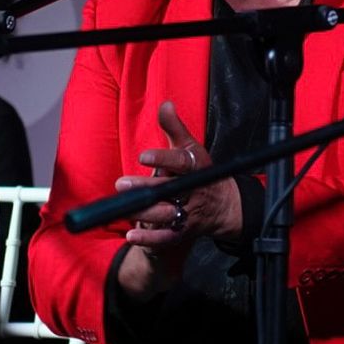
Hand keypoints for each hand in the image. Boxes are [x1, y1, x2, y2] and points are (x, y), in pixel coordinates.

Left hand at [112, 101, 241, 301]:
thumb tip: (165, 104)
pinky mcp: (182, 232)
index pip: (181, 162)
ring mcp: (188, 213)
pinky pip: (166, 238)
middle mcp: (193, 191)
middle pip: (169, 190)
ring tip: (123, 207)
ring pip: (166, 214)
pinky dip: (149, 238)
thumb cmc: (198, 172)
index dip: (163, 159)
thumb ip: (175, 128)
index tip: (143, 156)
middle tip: (121, 183)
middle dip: (145, 187)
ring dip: (144, 213)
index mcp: (195, 168)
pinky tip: (131, 235)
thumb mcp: (190, 147)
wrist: (221, 205)